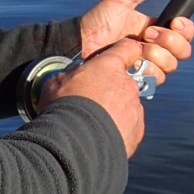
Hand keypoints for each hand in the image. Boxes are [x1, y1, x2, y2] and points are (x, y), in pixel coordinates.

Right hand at [40, 39, 147, 155]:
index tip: (119, 58)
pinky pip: (130, 127)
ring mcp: (135, 109)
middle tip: (92, 102)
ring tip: (94, 125)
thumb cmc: (63, 108)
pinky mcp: (136, 132)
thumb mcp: (57, 82)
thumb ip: (72, 73)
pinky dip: (120, 130)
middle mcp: (128, 85)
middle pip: (125, 81)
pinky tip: (101, 138)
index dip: (124, 51)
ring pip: (128, 105)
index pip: (128, 48)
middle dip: (111, 89)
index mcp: (110, 67)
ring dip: (116, 111)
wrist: (75, 145)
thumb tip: (76, 73)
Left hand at [79, 0, 193, 85]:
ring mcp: (148, 64)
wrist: (80, 44)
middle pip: (184, 50)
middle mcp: (155, 47)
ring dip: (159, 55)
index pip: (184, 32)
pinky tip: (135, 62)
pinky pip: (157, 79)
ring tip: (138, 48)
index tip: (174, 22)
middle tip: (149, 34)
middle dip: (171, 41)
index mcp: (156, 28)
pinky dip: (149, 69)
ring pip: (172, 65)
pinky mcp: (139, 78)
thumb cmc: (98, 19)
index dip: (185, 29)